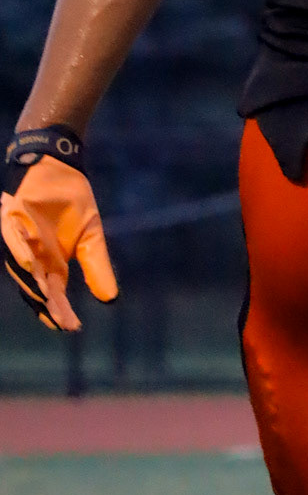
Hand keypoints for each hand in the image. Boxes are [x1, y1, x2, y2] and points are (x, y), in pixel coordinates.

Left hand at [2, 127, 116, 331]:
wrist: (60, 167)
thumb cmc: (72, 201)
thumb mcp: (91, 235)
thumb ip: (97, 265)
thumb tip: (111, 299)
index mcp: (52, 263)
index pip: (54, 293)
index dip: (60, 310)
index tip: (72, 327)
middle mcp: (33, 257)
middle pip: (38, 287)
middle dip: (48, 305)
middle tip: (61, 321)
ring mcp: (20, 240)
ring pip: (22, 268)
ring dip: (32, 284)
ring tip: (47, 302)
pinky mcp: (11, 220)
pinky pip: (13, 238)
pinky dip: (19, 250)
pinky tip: (28, 262)